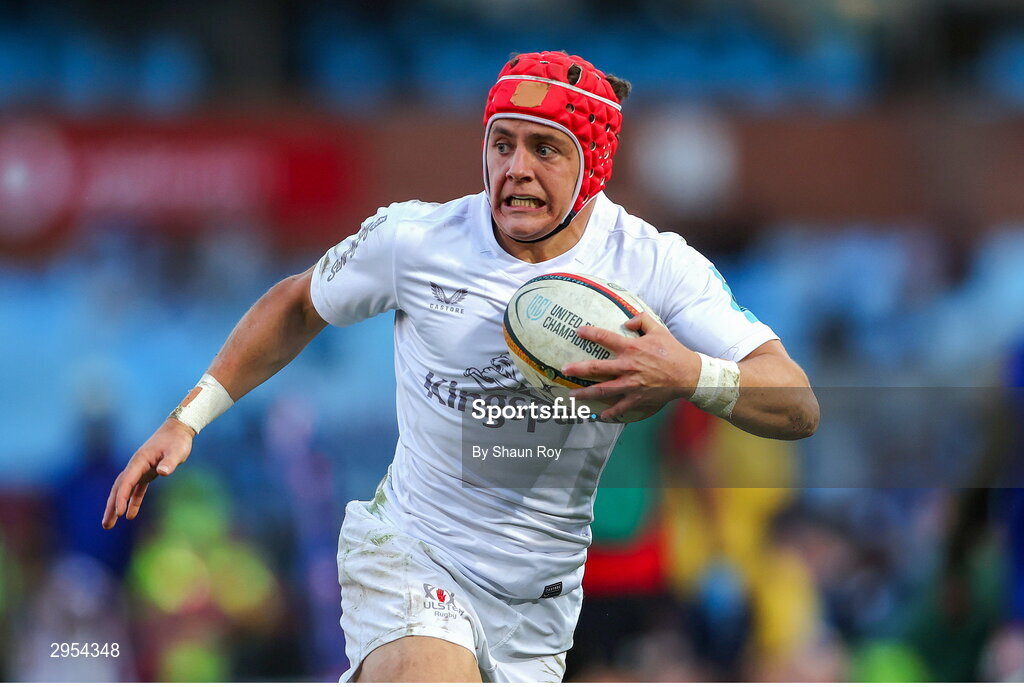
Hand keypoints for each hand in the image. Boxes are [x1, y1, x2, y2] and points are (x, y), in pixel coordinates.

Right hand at [101, 418, 194, 528]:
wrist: (178, 430)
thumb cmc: (177, 441)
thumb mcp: (177, 451)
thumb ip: (169, 462)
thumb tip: (162, 472)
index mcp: (139, 461)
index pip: (127, 482)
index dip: (122, 497)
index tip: (120, 512)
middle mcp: (136, 466)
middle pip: (119, 488)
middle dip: (111, 506)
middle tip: (106, 525)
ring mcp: (140, 470)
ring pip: (124, 490)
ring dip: (116, 506)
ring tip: (109, 525)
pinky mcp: (147, 473)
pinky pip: (136, 490)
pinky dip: (132, 502)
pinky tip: (130, 516)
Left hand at [562, 312, 700, 420]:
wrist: (688, 374)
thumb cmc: (673, 351)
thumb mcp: (658, 330)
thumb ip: (642, 320)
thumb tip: (627, 321)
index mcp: (631, 348)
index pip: (605, 338)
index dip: (590, 333)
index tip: (578, 331)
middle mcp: (627, 366)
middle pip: (597, 368)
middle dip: (578, 369)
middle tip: (564, 370)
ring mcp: (631, 385)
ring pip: (602, 390)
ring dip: (586, 394)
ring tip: (572, 396)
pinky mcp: (637, 399)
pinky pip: (619, 407)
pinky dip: (609, 413)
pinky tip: (599, 416)